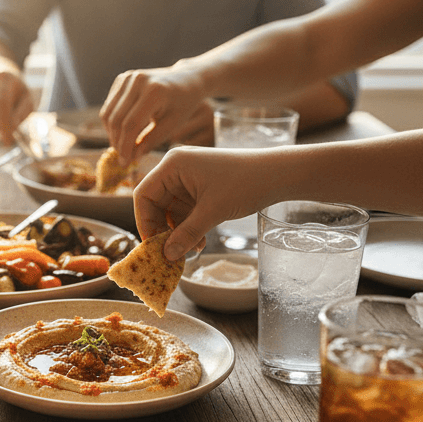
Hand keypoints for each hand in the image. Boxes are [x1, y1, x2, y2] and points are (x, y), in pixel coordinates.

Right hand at [101, 65, 209, 161]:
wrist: (186, 79)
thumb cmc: (183, 105)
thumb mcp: (172, 125)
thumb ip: (151, 141)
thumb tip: (131, 157)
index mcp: (154, 91)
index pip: (131, 124)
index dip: (125, 146)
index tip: (125, 163)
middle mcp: (138, 80)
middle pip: (117, 119)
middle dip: (117, 142)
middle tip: (123, 159)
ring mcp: (128, 77)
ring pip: (108, 113)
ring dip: (112, 134)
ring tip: (121, 148)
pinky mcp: (122, 79)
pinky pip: (109, 106)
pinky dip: (112, 123)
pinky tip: (121, 134)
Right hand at [132, 147, 269, 259]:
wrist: (278, 175)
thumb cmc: (245, 183)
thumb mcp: (213, 212)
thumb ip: (186, 234)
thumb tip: (166, 256)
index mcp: (173, 165)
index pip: (144, 195)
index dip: (144, 222)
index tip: (152, 246)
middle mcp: (177, 170)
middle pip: (155, 205)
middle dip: (163, 231)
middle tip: (170, 254)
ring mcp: (189, 180)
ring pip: (171, 212)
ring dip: (178, 233)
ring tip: (190, 251)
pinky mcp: (201, 190)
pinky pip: (185, 212)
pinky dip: (189, 228)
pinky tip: (199, 243)